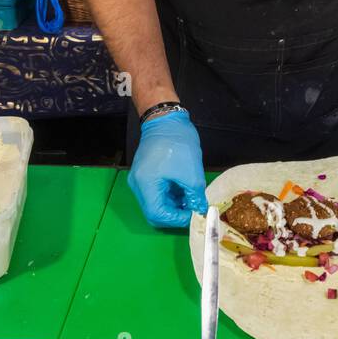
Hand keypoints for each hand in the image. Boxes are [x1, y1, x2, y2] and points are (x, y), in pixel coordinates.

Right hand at [128, 111, 207, 227]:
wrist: (166, 119)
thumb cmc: (177, 141)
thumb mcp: (191, 171)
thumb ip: (195, 195)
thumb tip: (200, 210)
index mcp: (145, 184)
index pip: (157, 214)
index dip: (176, 219)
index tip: (194, 215)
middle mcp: (138, 185)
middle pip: (154, 211)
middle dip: (175, 214)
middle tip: (193, 210)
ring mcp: (140, 180)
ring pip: (156, 203)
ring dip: (174, 205)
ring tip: (192, 199)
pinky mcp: (145, 175)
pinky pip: (156, 193)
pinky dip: (171, 196)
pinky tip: (185, 191)